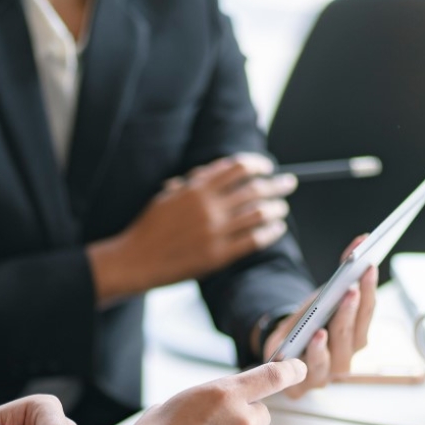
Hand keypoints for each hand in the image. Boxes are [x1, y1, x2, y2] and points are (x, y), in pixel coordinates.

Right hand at [87, 153, 296, 304]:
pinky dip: (270, 232)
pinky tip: (277, 228)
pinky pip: (253, 241)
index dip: (258, 164)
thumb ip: (195, 182)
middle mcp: (209, 208)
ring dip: (276, 208)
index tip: (266, 166)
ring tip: (282, 207)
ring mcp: (215, 232)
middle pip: (255, 189)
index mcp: (196, 189)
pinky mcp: (218, 256)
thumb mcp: (168, 195)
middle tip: (289, 182)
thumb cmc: (150, 227)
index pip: (238, 168)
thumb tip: (219, 169)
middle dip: (276, 184)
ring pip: (259, 214)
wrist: (136, 260)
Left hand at [260, 236, 377, 398]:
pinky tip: (318, 333)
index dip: (370, 291)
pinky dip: (319, 352)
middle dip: (355, 309)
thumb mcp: (319, 299)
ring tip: (338, 306)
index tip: (368, 267)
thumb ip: (341, 275)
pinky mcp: (304, 384)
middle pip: (356, 335)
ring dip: (341, 327)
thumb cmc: (303, 324)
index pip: (367, 314)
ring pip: (340, 354)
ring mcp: (327, 374)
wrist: (276, 351)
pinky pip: (314, 369)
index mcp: (355, 337)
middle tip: (353, 286)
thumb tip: (361, 241)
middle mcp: (346, 358)